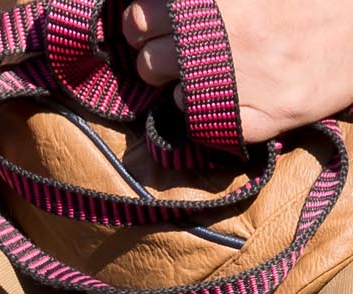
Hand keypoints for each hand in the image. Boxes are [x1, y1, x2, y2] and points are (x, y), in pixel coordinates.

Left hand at [123, 0, 352, 143]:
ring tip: (210, 71)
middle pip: (146, 57)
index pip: (141, 16)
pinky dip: (206, 111)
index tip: (159, 25)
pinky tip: (230, 93)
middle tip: (178, 51)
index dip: (145, 22)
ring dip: (180, 83)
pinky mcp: (261, 116)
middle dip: (155, 54)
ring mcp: (240, 78)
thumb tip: (158, 6)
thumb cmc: (311, 1)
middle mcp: (223, 35)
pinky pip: (200, 122)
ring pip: (169, 92)